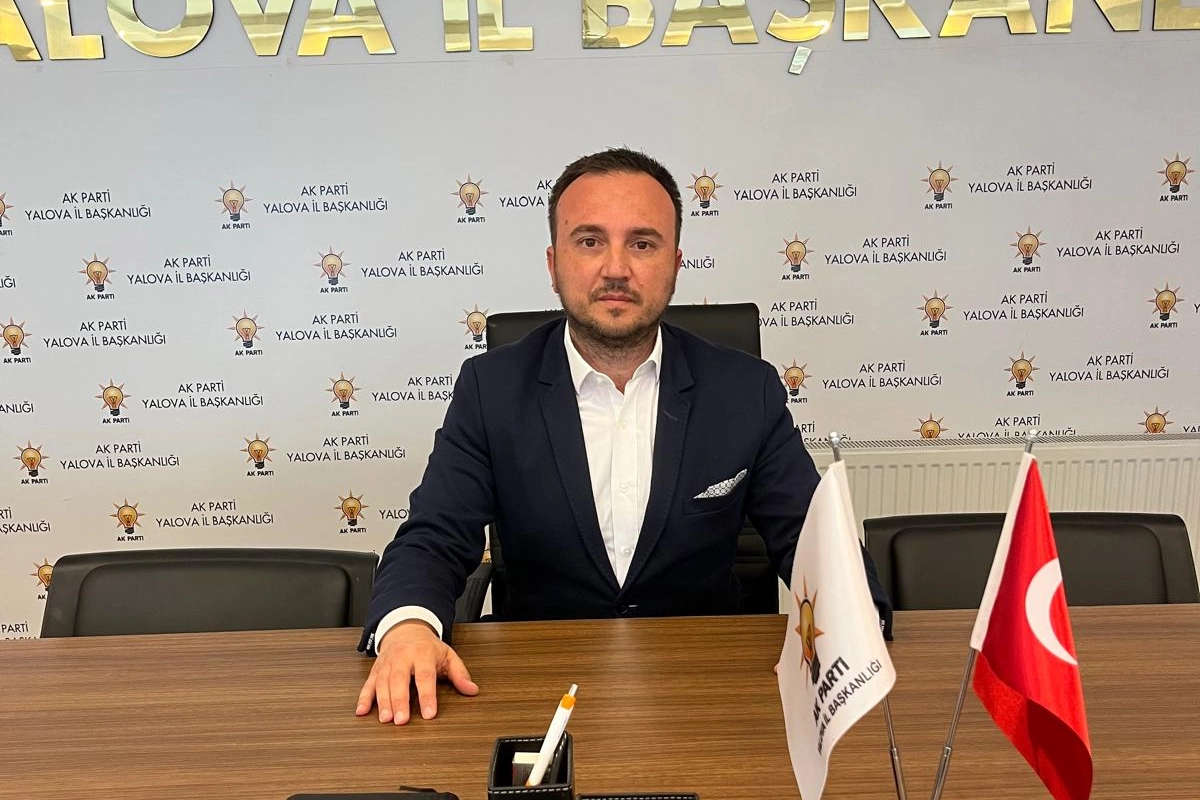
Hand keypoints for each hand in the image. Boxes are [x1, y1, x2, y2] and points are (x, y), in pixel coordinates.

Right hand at [355, 620, 478, 723]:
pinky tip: (362, 711)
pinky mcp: (376, 670)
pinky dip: (364, 698)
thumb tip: (472, 690)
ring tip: (385, 719)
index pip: (425, 677)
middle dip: (400, 701)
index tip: (429, 714)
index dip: (427, 696)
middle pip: (400, 680)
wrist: (406, 629)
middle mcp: (402, 658)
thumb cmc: (427, 647)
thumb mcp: (447, 655)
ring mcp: (387, 664)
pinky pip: (368, 684)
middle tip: (401, 720)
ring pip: (382, 683)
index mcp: (422, 654)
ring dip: (383, 702)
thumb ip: (459, 674)